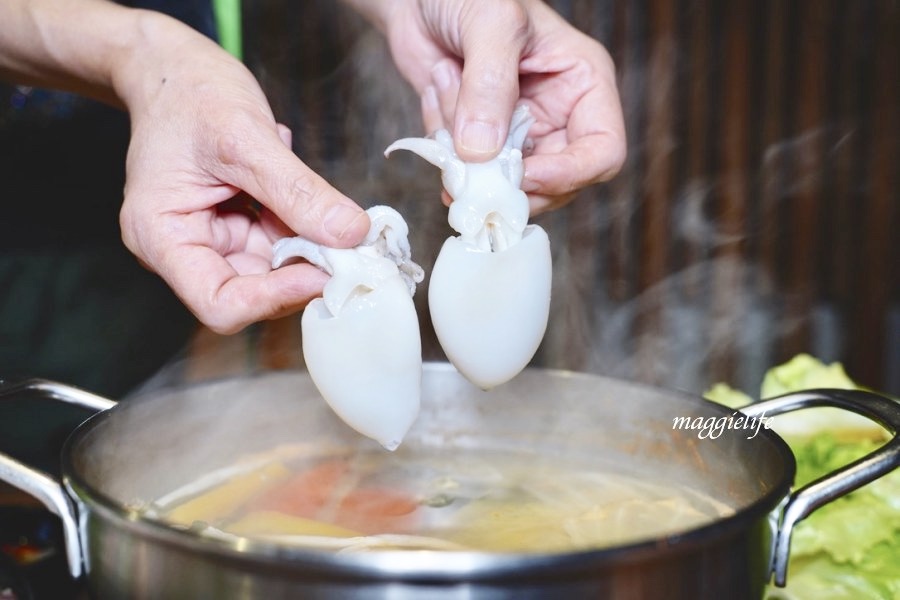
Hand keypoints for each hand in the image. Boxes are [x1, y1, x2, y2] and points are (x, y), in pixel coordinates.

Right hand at [116, 12, 369, 332]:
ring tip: (318, 202)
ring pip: (273, 271)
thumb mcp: (246, 138)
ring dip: (308, 248)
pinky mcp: (235, 229)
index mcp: (162, 237)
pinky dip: (301, 225)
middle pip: (252, 294)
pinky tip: (295, 186)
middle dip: (301, 271)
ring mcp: (211, 240)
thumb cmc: (188, 92)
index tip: (323, 271)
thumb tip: (351, 234)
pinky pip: (279, 244)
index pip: (221, 304)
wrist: (172, 67)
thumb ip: (297, 190)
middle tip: (346, 243)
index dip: (275, 297)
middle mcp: (183, 250)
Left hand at [354, 0, 625, 213]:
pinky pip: (465, 171)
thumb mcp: (491, 23)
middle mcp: (556, 116)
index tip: (525, 176)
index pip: (603, 152)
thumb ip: (489, 86)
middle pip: (555, 185)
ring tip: (446, 86)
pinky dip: (442, 144)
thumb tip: (483, 152)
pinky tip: (436, 90)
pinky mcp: (478, 143)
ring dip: (466, 152)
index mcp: (583, 84)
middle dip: (509, 177)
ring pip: (504, 184)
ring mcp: (516, 134)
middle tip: (470, 162)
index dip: (570, 174)